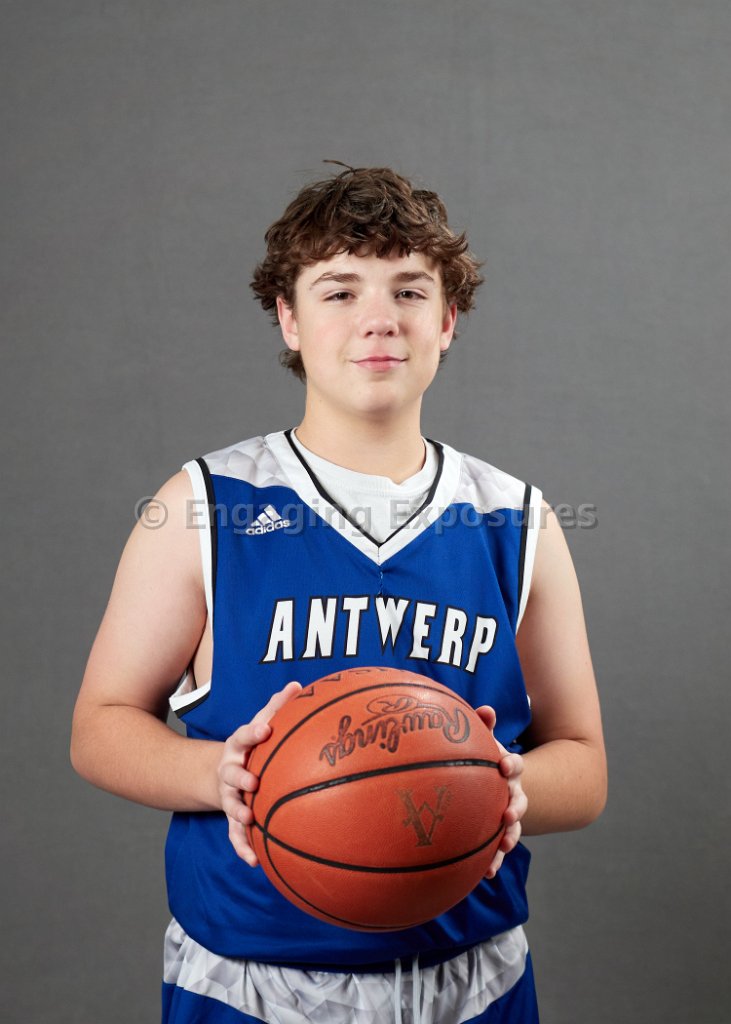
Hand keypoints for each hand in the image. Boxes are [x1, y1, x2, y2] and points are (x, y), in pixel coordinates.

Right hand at [217, 680, 301, 865]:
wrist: (222, 771)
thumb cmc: (254, 745)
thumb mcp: (262, 723)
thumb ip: (278, 707)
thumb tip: (298, 684)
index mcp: (239, 746)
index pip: (243, 736)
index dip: (254, 733)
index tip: (266, 730)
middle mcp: (230, 771)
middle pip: (231, 773)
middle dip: (240, 777)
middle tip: (253, 781)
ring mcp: (229, 796)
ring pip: (231, 805)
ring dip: (239, 813)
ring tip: (250, 820)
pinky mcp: (232, 818)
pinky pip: (235, 835)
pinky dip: (243, 848)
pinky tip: (255, 862)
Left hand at [476, 705, 527, 879]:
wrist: (494, 780)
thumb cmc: (482, 756)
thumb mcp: (482, 741)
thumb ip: (483, 726)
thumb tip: (486, 709)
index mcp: (508, 769)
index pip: (516, 765)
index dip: (512, 764)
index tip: (504, 765)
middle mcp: (513, 792)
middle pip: (520, 799)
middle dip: (516, 806)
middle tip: (508, 813)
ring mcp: (508, 813)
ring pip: (514, 827)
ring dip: (510, 835)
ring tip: (505, 845)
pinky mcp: (498, 833)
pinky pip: (497, 849)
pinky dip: (495, 860)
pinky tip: (487, 873)